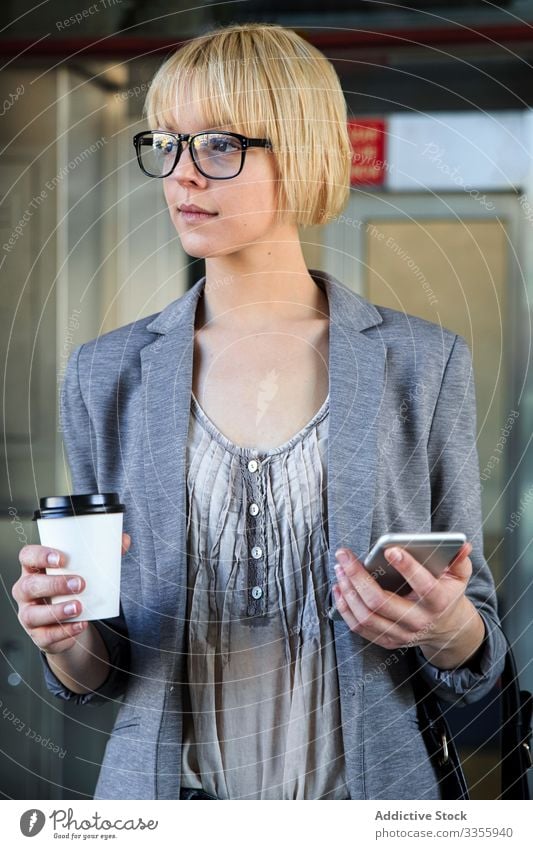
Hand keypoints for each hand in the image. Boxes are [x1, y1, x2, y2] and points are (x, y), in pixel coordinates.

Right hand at [12, 533, 131, 655]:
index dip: (40, 555)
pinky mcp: (38, 635)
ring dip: (57, 611)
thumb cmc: (71, 588)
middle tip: (80, 584)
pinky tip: (80, 625)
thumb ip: (103, 554)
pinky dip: (64, 632)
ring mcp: (29, 614)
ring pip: (32, 614)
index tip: (61, 558)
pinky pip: (46, 636)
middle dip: (54, 584)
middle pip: (29, 586)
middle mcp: (25, 591)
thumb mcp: (83, 570)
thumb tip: (124, 540)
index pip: (27, 556)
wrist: (68, 621)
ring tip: (79, 607)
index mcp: (34, 569)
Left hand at [332, 541, 485, 668]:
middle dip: (358, 576)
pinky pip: (359, 628)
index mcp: (438, 602)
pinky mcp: (387, 641)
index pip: (424, 586)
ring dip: (348, 590)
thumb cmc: (447, 595)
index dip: (408, 567)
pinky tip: (338, 588)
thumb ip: (459, 560)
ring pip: (366, 616)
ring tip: (339, 568)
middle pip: (381, 602)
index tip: (391, 549)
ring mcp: (401, 634)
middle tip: (344, 555)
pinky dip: (344, 608)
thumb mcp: (459, 577)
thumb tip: (462, 544)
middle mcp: (418, 622)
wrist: (446, 630)